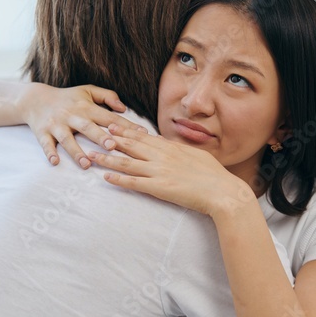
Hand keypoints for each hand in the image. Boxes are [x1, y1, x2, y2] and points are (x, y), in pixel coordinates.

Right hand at [16, 84, 147, 167]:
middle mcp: (72, 116)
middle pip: (88, 127)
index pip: (109, 117)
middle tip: (112, 147)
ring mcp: (56, 125)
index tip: (141, 135)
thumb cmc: (67, 97)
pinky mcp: (43, 132)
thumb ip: (107, 96)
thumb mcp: (87, 91)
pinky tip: (55, 162)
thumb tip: (124, 108)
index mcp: (86, 107)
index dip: (125, 126)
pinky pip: (46, 144)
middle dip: (100, 137)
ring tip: (86, 164)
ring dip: (76, 152)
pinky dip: (50, 152)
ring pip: (67, 139)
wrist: (35, 99)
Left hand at [88, 125, 254, 216]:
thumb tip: (170, 145)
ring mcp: (159, 172)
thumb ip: (180, 150)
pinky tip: (105, 178)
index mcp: (172, 148)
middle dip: (113, 139)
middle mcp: (163, 157)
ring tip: (92, 155)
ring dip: (108, 159)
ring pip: (127, 163)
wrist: (222, 192)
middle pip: (132, 146)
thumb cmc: (214, 175)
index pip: (144, 137)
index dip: (127, 131)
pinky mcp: (159, 188)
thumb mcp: (197, 155)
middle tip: (96, 132)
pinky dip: (118, 180)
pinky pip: (134, 183)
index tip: (114, 124)